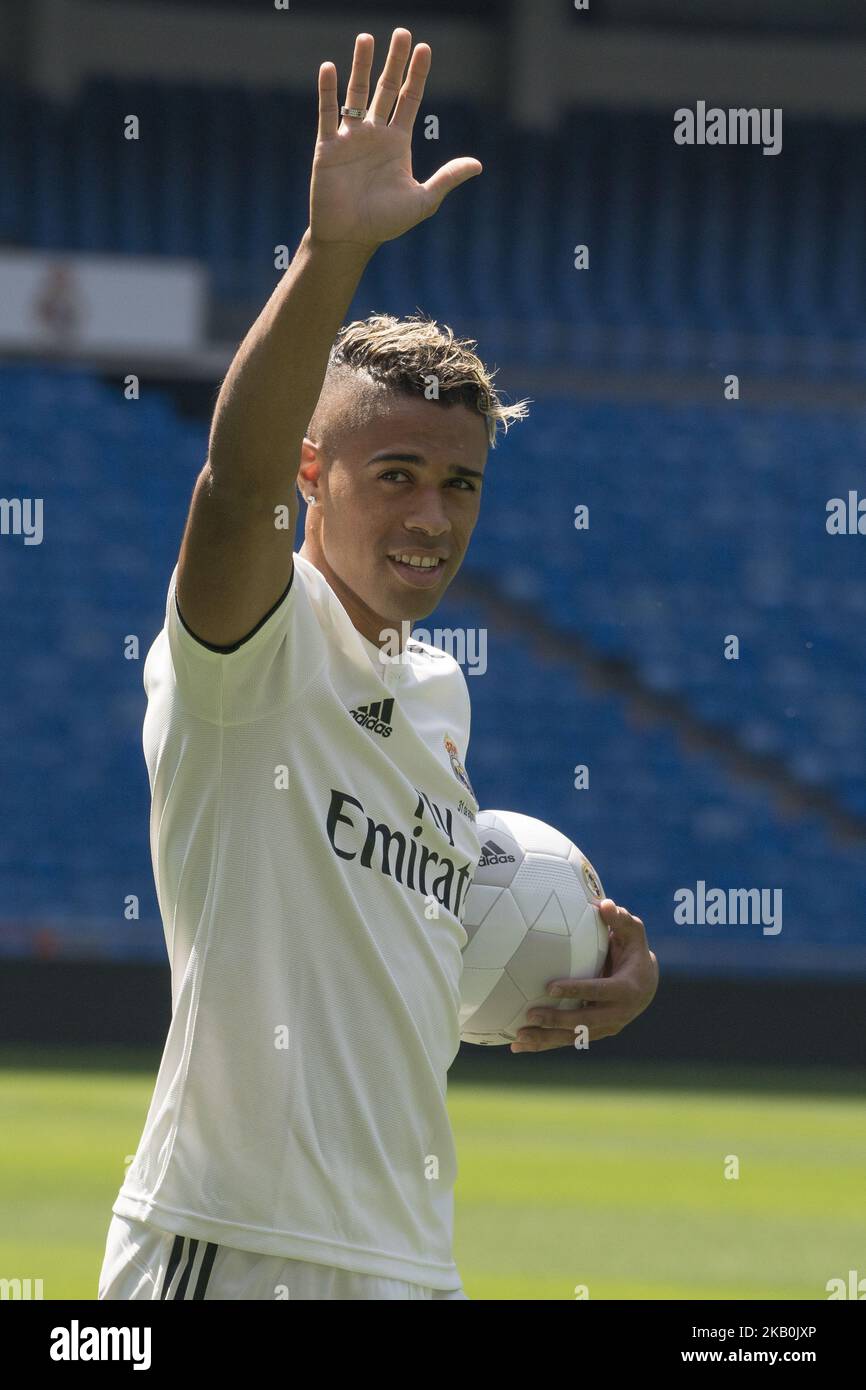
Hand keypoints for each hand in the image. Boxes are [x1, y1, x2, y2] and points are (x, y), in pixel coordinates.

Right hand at [310, 28, 481, 249]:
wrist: (350, 238)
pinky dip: (328, 91)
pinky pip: (327, 113)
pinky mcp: (328, 147)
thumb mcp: (423, 201)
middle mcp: (374, 134)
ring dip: (361, 66)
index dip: (417, 75)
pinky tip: (330, 68)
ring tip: (366, 38)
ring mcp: (350, 138)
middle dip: (394, 62)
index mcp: (397, 143)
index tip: (425, 48)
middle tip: (402, 33)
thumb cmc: (385, 223)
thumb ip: (447, 178)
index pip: (410, 100)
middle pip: (386, 89)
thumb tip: (478, 165)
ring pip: (356, 94)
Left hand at [510, 900, 658, 1052]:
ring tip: (518, 1039)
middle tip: (530, 1014)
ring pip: (573, 1037)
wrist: (647, 984)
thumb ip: (620, 919)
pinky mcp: (593, 1033)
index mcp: (626, 989)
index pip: (598, 991)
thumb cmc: (634, 951)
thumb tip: (605, 904)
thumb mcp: (632, 932)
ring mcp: (605, 1028)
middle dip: (557, 1020)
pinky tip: (519, 1046)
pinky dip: (545, 1043)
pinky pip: (568, 1040)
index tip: (550, 988)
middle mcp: (618, 1014)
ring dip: (546, 1039)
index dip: (575, 990)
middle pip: (584, 1021)